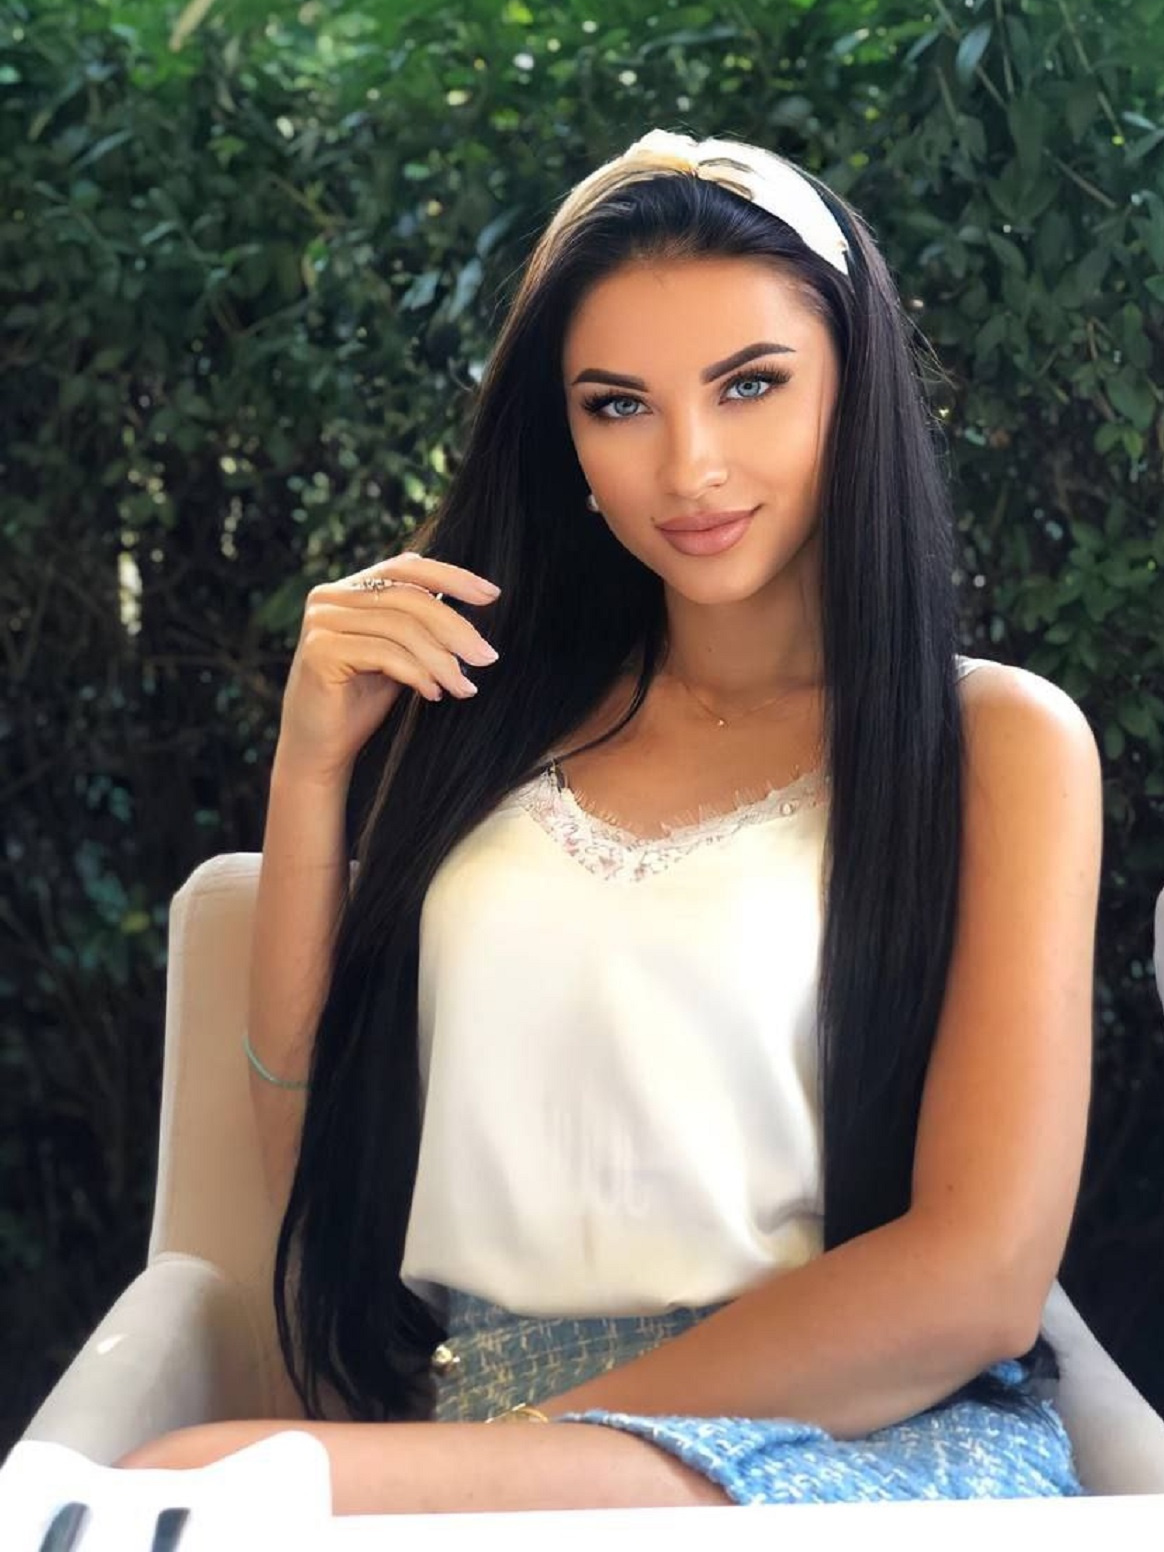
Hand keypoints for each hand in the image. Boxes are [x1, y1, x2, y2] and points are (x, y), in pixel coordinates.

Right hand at [275, 552, 501, 784]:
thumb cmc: (361, 704)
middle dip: (455, 628)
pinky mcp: (320, 651)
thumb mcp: (397, 655)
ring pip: (401, 628)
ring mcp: (321, 622)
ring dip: (441, 659)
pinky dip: (417, 673)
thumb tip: (476, 599)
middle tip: (487, 657)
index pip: (406, 568)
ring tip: (464, 687)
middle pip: (408, 598)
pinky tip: (434, 693)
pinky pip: (384, 653)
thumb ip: (419, 625)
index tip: (491, 595)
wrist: (321, 752)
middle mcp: (330, 598)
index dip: (452, 577)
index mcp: (348, 590)